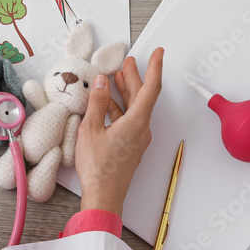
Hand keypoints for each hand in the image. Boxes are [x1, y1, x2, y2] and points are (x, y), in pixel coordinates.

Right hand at [74, 49, 163, 216]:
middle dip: (134, 77)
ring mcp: (137, 139)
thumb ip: (98, 103)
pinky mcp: (130, 147)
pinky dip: (120, 109)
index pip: (150, 88)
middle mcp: (141, 129)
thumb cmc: (98, 168)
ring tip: (115, 79)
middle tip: (128, 62)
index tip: (158, 53)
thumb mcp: (91, 129)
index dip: (155, 68)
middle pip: (142, 97)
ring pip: (134, 109)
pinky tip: (107, 105)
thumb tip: (104, 82)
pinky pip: (128, 121)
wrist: (104, 196)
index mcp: (136, 122)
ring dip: (126, 93)